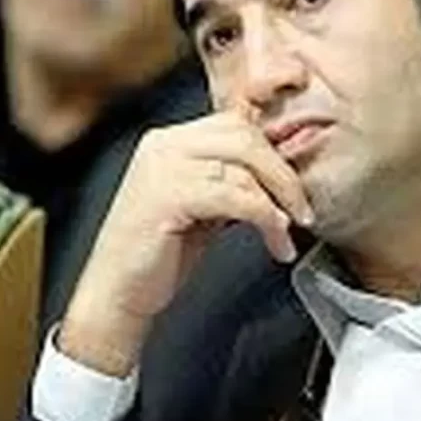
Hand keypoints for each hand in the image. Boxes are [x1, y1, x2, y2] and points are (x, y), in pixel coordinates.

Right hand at [58, 108, 313, 375]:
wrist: (117, 296)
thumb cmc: (159, 255)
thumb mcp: (204, 205)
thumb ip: (232, 179)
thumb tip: (281, 168)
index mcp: (170, 141)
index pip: (237, 124)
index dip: (273, 151)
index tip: (295, 186)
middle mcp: (163, 145)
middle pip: (246, 137)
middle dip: (283, 174)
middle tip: (303, 210)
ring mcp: (163, 167)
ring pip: (245, 167)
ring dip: (278, 203)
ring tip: (286, 234)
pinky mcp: (168, 197)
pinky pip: (237, 196)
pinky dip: (266, 219)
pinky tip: (275, 243)